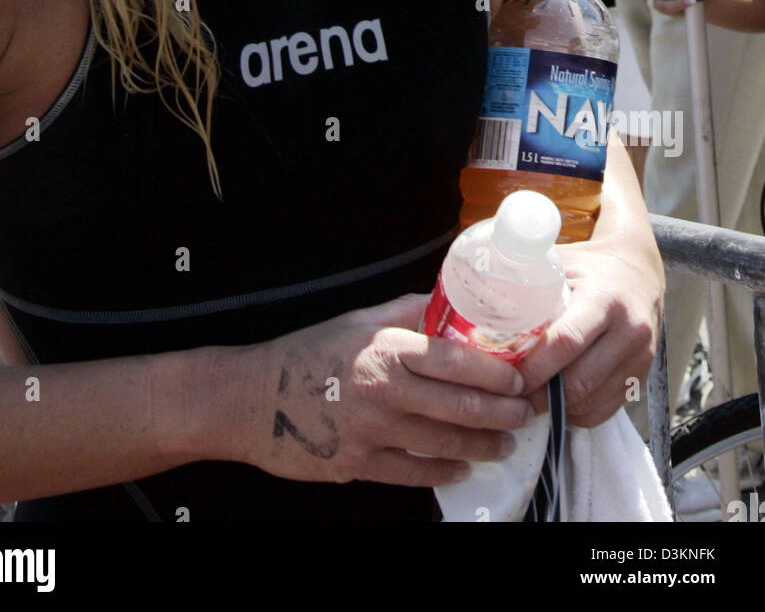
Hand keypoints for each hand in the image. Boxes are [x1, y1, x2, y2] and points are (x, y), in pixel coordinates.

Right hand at [224, 293, 534, 486]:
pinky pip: (413, 473)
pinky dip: (443, 471)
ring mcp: (371, 431)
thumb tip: (449, 302)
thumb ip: (407, 312)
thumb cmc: (307, 353)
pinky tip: (461, 467)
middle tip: (526, 414)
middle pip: (461, 406)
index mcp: (386, 348)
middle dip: (503, 414)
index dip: (496, 372)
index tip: (519, 377)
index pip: (456, 360)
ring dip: (482, 446)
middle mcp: (384, 389)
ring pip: (444, 443)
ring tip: (503, 444)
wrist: (250, 398)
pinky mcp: (357, 464)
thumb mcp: (357, 320)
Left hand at [517, 234, 662, 427]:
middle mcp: (629, 331)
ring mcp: (640, 358)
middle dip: (540, 395)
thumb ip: (524, 275)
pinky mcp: (643, 377)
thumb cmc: (590, 266)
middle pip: (580, 381)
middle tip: (508, 397)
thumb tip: (470, 286)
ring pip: (591, 402)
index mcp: (604, 299)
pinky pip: (604, 411)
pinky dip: (576, 413)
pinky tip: (556, 402)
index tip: (505, 376)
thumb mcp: (560, 260)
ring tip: (526, 400)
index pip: (567, 341)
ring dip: (556, 410)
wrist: (641, 272)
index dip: (534, 366)